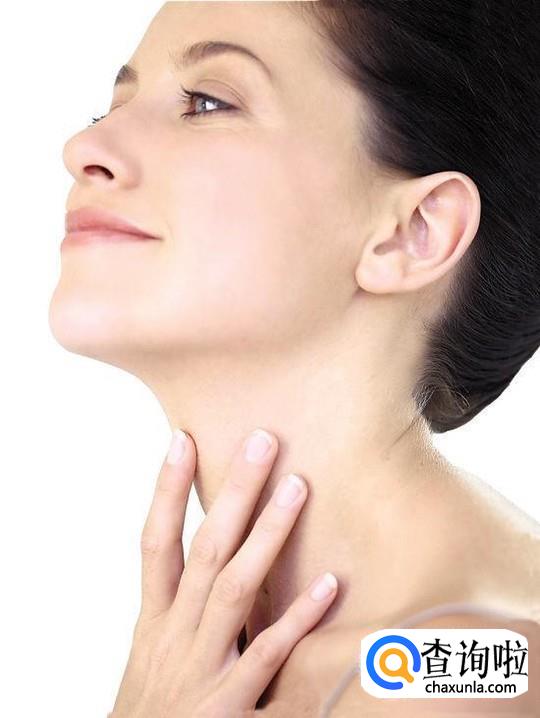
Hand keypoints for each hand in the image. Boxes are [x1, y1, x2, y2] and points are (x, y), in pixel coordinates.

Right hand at [109, 428, 337, 717]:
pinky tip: (330, 584)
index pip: (155, 543)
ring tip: (297, 486)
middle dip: (233, 493)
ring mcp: (200, 668)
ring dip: (267, 535)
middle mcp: (172, 635)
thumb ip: (180, 606)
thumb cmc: (153, 707)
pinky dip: (297, 618)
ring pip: (234, 588)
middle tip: (262, 440)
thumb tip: (214, 554)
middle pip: (204, 550)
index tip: (182, 439)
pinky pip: (266, 654)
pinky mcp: (227, 706)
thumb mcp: (154, 652)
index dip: (166, 490)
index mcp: (154, 620)